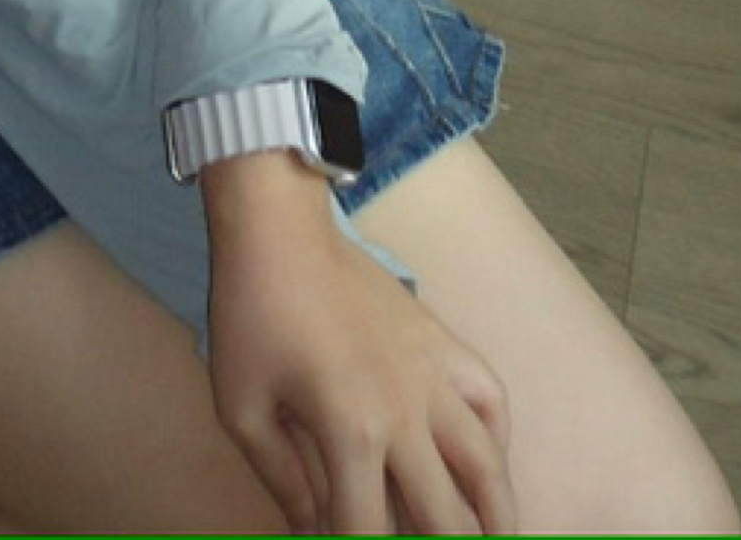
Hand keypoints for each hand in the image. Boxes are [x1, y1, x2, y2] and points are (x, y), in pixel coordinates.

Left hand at [201, 151, 513, 535]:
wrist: (280, 231)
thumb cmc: (252, 316)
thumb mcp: (242, 407)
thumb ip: (282, 481)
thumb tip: (311, 532)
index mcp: (351, 433)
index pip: (368, 532)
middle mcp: (406, 413)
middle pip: (445, 516)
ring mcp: (434, 375)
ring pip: (488, 465)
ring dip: (497, 515)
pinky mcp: (443, 341)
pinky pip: (491, 397)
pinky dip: (498, 438)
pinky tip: (490, 460)